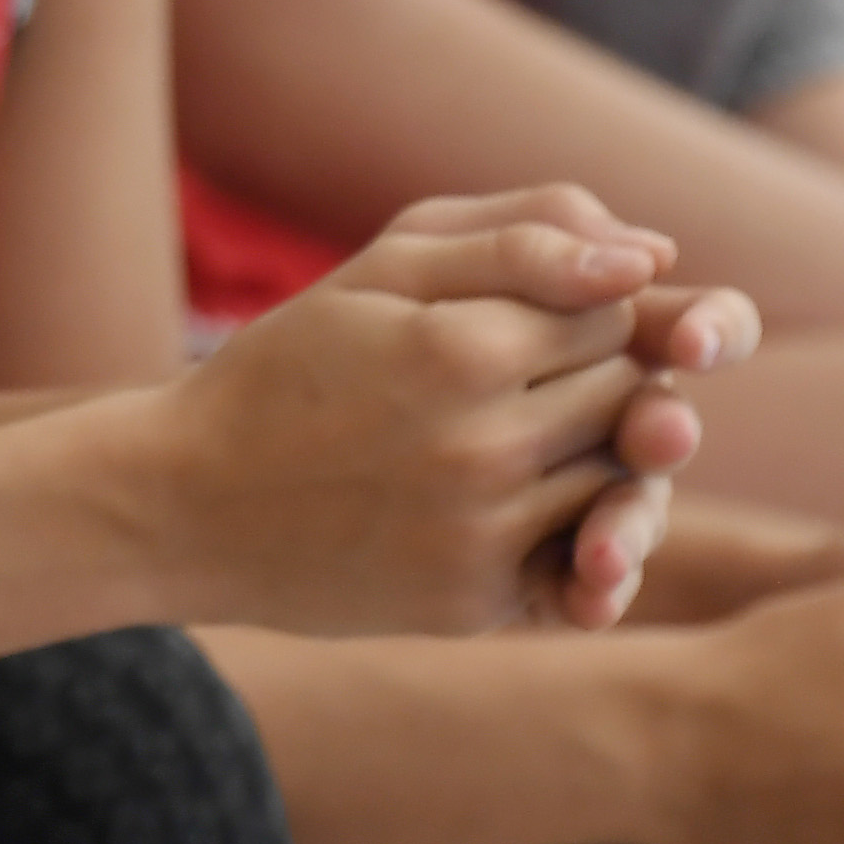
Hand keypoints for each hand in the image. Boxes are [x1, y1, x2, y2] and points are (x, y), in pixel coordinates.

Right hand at [148, 187, 757, 636]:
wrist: (188, 502)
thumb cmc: (289, 367)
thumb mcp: (381, 269)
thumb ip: (521, 240)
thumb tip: (655, 256)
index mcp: (461, 348)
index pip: (615, 309)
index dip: (579, 305)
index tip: (516, 318)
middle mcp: (486, 448)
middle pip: (631, 393)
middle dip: (592, 379)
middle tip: (508, 380)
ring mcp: (484, 535)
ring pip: (621, 479)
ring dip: (586, 455)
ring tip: (495, 438)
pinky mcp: (478, 603)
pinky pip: (582, 561)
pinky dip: (562, 531)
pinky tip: (490, 504)